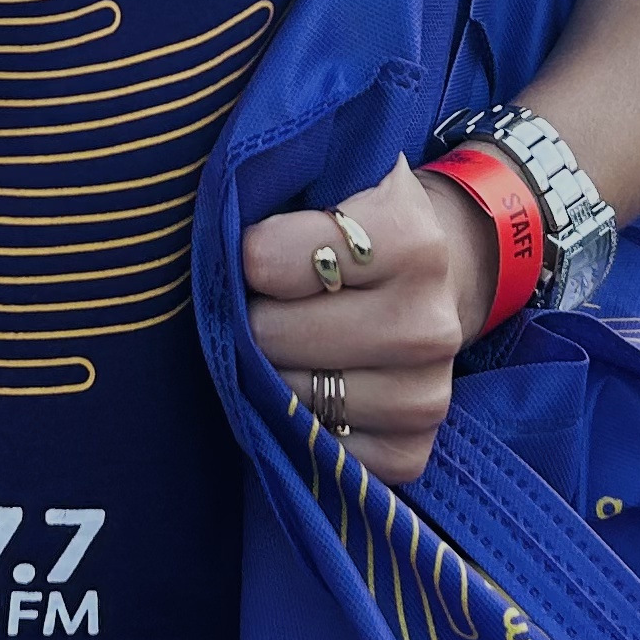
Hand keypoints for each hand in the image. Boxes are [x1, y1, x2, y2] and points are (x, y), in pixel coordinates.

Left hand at [241, 154, 498, 487]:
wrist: (430, 278)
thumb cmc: (353, 228)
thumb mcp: (328, 184)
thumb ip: (271, 195)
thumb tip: (208, 245)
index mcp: (410, 238)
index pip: (270, 261)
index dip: (247, 256)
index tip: (256, 251)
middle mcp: (429, 322)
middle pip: (272, 336)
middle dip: (253, 320)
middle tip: (269, 305)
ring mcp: (427, 393)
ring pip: (289, 399)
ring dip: (270, 378)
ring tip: (289, 347)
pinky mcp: (413, 450)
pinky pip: (319, 454)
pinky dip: (300, 431)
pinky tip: (313, 393)